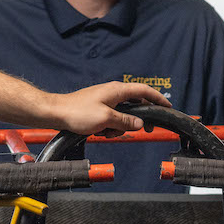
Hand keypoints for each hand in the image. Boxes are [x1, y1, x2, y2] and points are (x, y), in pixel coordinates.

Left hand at [46, 81, 167, 138]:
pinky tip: (99, 132)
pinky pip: (112, 118)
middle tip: (145, 130)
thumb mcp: (106, 119)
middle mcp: (113, 92)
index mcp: (117, 90)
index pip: (144, 90)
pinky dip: (110, 127)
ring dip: (119, 126)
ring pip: (123, 114)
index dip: (158, 98)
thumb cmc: (78, 112)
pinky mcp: (99, 108)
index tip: (167, 106)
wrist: (56, 113)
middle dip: (138, 119)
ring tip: (107, 132)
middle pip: (136, 104)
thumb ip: (126, 121)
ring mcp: (106, 100)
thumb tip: (140, 123)